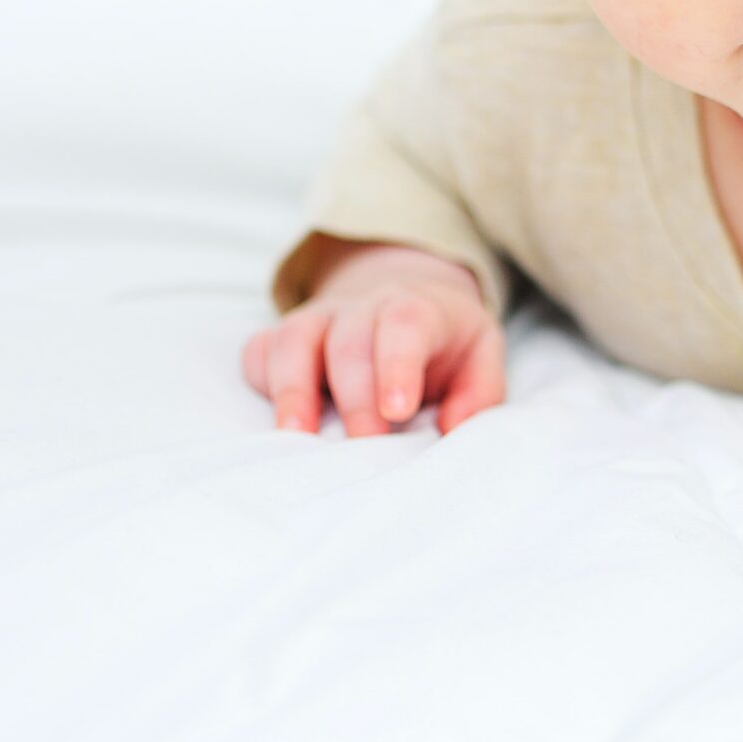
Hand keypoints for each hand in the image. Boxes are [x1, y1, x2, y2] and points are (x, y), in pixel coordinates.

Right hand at [240, 239, 505, 436]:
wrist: (403, 294)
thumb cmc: (443, 340)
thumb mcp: (481, 355)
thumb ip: (479, 392)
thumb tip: (453, 429)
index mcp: (415, 308)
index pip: (405, 324)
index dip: (398, 365)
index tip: (398, 410)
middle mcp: (361, 308)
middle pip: (349, 344)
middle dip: (354, 399)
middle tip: (365, 447)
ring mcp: (318, 320)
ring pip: (295, 340)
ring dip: (293, 389)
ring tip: (297, 435)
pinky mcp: (284, 338)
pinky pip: (262, 350)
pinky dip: (262, 381)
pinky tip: (277, 420)